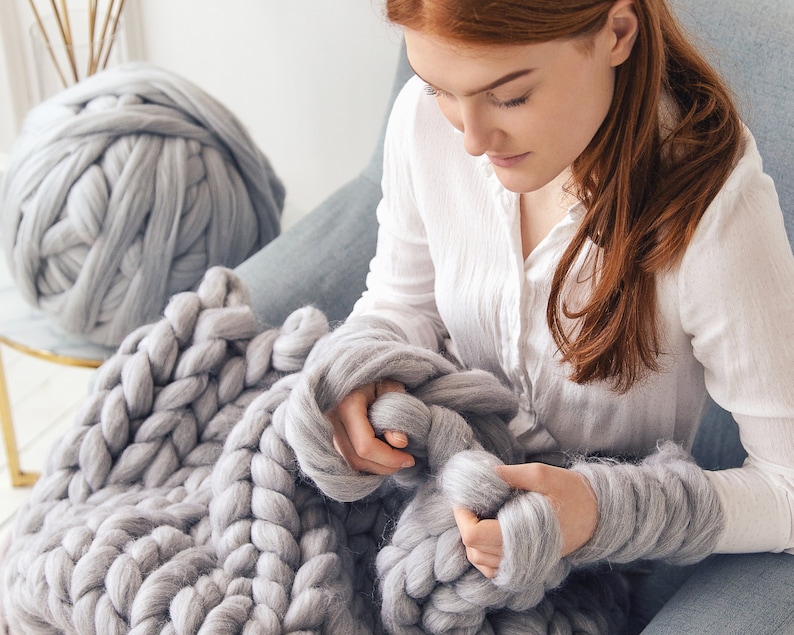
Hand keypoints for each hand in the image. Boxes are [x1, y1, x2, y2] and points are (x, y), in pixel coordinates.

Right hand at [324, 379, 414, 474]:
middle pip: (355, 459)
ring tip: (394, 459)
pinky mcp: (323, 436)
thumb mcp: (390, 386)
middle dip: (384, 467)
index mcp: (345, 406)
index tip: (409, 459)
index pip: (365, 445)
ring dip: (374, 467)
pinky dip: (364, 463)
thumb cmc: (373, 375)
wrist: (348, 368)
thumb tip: (400, 442)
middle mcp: (328, 421)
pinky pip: (343, 459)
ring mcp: (322, 430)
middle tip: (406, 462)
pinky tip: (380, 457)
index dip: (389, 458)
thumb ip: (397, 412)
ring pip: (348, 463)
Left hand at [453, 462, 597, 577]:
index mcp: (522, 536)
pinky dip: (483, 551)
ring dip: (472, 537)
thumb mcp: (541, 474)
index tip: (464, 496)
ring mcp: (522, 566)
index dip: (462, 515)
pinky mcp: (524, 567)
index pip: (474, 536)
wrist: (597, 515)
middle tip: (473, 500)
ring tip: (482, 512)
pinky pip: (492, 568)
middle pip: (472, 550)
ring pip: (479, 561)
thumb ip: (510, 474)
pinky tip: (490, 529)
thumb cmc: (571, 492)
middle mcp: (520, 558)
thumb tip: (482, 475)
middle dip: (465, 522)